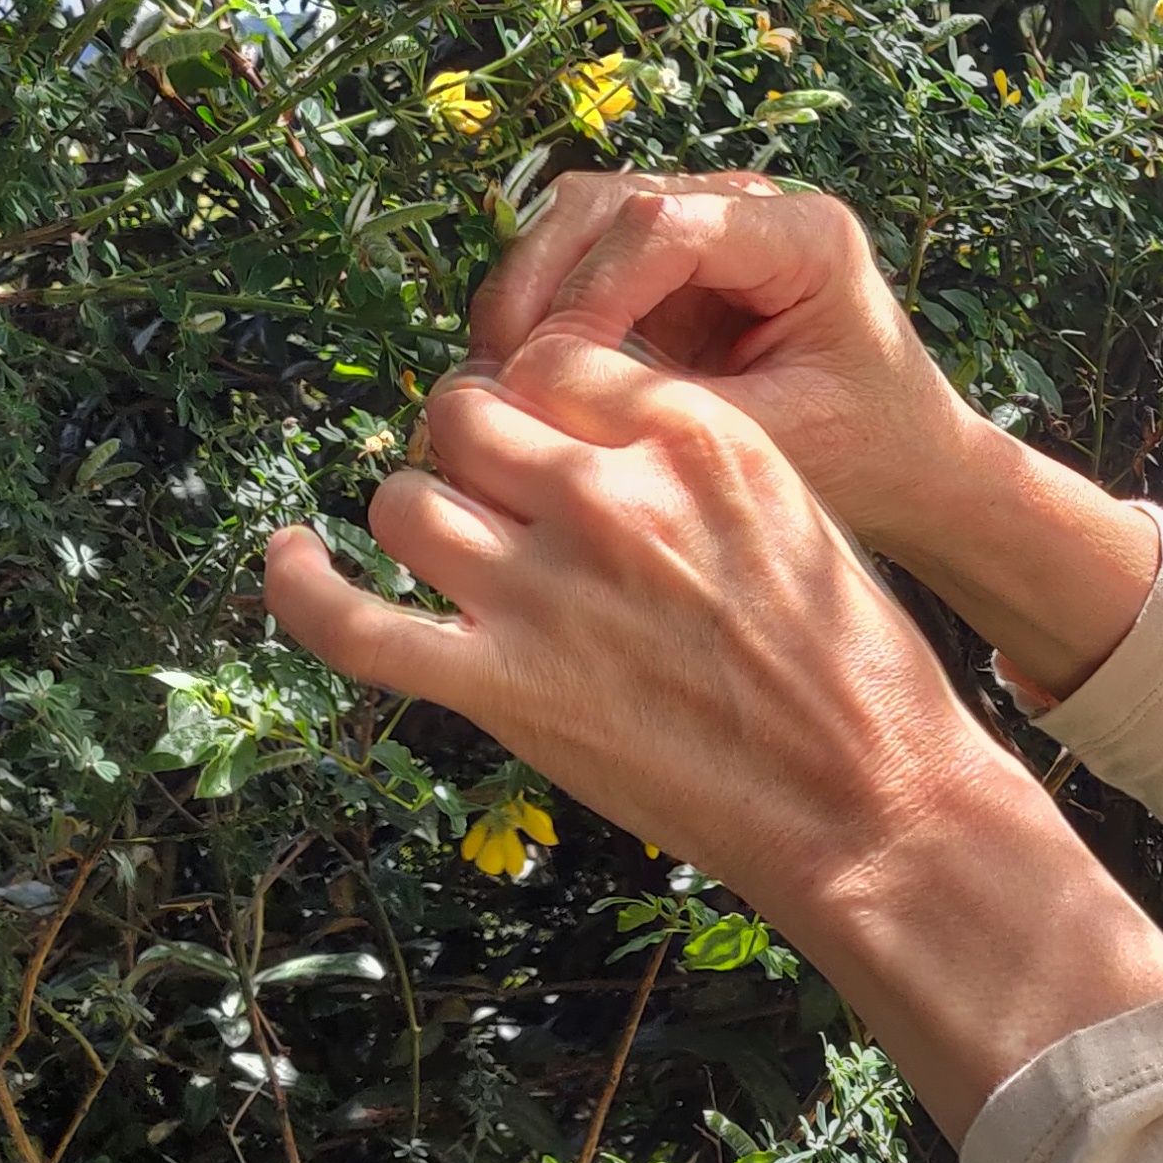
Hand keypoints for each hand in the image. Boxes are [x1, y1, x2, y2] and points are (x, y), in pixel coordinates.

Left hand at [260, 339, 1162, 1133]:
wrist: (875, 805)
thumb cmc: (854, 672)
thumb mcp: (794, 517)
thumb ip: (684, 466)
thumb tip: (579, 445)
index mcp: (696, 439)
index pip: (554, 357)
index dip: (534, 394)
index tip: (544, 434)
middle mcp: (610, 495)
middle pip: (464, 416)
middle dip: (466, 446)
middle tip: (492, 495)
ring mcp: (546, 591)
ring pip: (405, 501)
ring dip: (416, 519)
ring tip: (446, 555)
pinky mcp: (502, 688)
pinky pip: (349, 621)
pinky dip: (298, 586)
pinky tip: (286, 560)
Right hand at [468, 170, 974, 559]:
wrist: (913, 466)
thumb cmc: (867, 454)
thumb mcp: (778, 440)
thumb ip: (668, 404)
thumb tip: (538, 383)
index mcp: (805, 234)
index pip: (663, 224)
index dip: (588, 292)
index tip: (544, 374)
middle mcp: (754, 208)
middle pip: (607, 204)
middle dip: (537, 284)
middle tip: (492, 374)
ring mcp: (709, 229)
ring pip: (578, 223)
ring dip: (527, 294)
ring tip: (494, 379)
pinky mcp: (674, 268)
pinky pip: (582, 265)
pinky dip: (541, 313)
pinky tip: (516, 379)